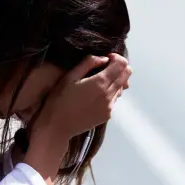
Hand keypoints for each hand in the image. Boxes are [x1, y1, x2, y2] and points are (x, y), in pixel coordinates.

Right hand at [21, 54, 130, 184]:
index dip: (116, 57)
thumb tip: (103, 59)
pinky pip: (115, 98)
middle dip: (119, 67)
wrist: (57, 126)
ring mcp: (110, 106)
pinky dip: (111, 92)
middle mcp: (109, 94)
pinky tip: (96, 94)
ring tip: (99, 81)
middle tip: (105, 67)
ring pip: (123, 86)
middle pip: (127, 74)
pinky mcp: (108, 114)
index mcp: (100, 82)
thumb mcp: (69, 77)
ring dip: (116, 80)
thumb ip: (87, 63)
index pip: (122, 64)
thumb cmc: (59, 100)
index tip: (106, 58)